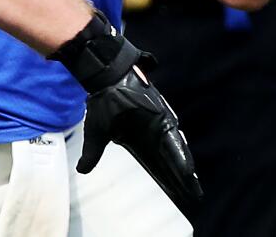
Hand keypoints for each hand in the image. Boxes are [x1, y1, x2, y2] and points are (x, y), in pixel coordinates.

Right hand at [78, 65, 202, 213]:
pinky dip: (180, 155)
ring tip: (193, 187)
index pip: (154, 166)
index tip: (176, 195)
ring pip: (174, 154)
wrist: (107, 79)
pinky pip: (174, 140)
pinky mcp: (163, 117)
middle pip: (168, 163)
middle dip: (180, 180)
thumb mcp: (95, 134)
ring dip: (184, 171)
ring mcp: (158, 126)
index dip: (164, 180)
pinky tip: (189, 171)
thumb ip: (92, 154)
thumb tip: (81, 170)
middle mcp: (151, 135)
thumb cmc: (101, 103)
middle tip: (194, 196)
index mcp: (138, 141)